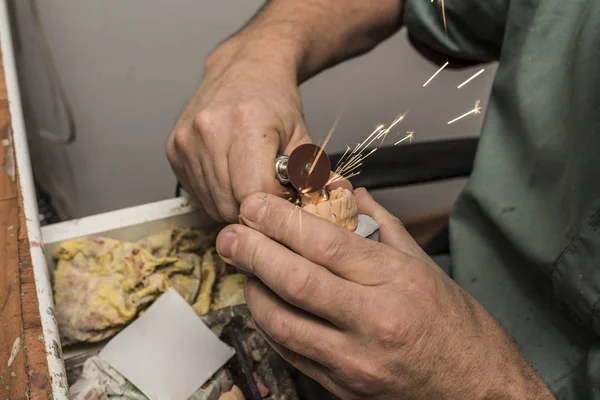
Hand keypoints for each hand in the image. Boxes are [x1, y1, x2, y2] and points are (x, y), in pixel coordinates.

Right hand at [166, 40, 309, 221]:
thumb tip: (308, 207)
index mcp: (245, 125)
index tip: (282, 192)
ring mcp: (186, 141)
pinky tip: (230, 174)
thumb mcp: (301, 135)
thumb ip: (306, 175)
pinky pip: (196, 193)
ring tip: (249, 179)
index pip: (254, 193)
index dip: (273, 202)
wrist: (244, 69)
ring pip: (212, 203)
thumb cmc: (275, 101)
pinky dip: (216, 194)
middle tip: (267, 189)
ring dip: (234, 203)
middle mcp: (209, 132)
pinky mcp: (173, 149)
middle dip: (253, 207)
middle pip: (230, 203)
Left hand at [215, 189, 553, 398]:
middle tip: (230, 235)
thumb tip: (349, 195)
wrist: (476, 390)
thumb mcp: (424, 267)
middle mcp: (372, 321)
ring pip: (284, 322)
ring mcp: (354, 360)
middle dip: (254, 253)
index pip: (326, 245)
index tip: (255, 207)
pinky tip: (265, 306)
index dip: (282, 222)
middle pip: (297, 280)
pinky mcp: (342, 386)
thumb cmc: (457, 328)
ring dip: (255, 292)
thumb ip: (382, 227)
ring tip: (244, 269)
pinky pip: (292, 352)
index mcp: (396, 282)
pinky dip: (271, 326)